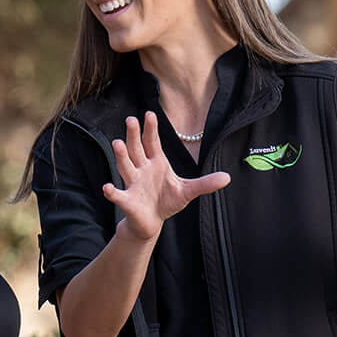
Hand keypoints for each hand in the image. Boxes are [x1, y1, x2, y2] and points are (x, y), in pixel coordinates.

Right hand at [102, 112, 231, 240]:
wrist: (151, 222)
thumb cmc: (167, 202)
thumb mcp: (188, 191)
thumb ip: (206, 183)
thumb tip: (228, 177)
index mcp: (156, 163)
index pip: (152, 143)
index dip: (150, 129)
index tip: (149, 114)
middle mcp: (141, 170)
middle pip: (136, 149)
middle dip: (133, 135)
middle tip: (130, 119)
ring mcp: (133, 184)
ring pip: (125, 167)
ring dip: (121, 156)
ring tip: (117, 143)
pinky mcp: (127, 201)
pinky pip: (118, 195)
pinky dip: (112, 192)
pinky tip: (107, 188)